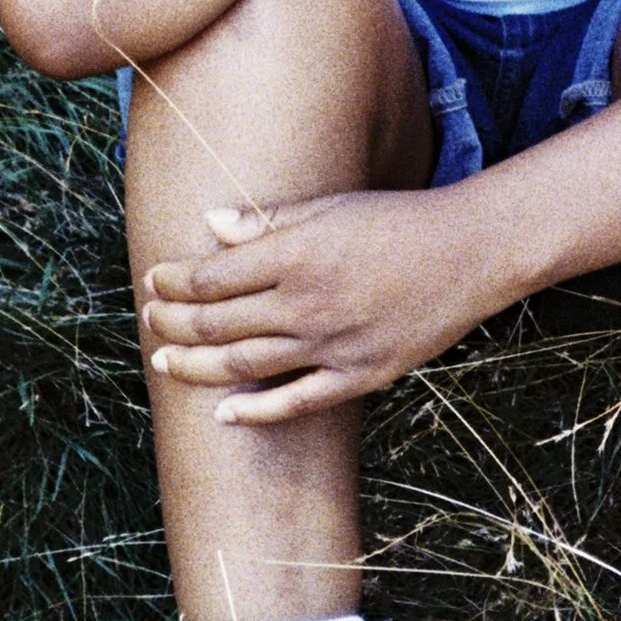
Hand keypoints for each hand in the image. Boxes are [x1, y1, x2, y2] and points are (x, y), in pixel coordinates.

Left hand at [140, 190, 496, 421]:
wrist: (471, 253)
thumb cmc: (398, 219)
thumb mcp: (331, 206)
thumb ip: (268, 221)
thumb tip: (211, 226)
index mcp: (296, 253)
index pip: (211, 277)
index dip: (174, 282)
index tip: (155, 280)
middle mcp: (307, 303)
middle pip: (216, 325)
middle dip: (171, 324)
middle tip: (149, 322)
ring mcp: (332, 344)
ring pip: (242, 367)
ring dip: (194, 367)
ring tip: (164, 362)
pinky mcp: (360, 375)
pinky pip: (296, 403)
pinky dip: (254, 413)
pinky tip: (224, 414)